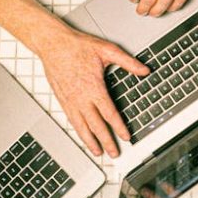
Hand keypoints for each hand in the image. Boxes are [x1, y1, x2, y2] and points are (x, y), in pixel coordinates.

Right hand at [40, 25, 149, 157]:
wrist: (52, 44)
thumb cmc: (77, 46)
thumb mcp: (107, 50)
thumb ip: (128, 62)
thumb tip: (145, 70)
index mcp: (94, 88)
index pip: (109, 113)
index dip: (118, 127)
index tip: (126, 137)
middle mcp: (81, 98)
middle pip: (96, 125)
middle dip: (106, 141)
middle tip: (114, 153)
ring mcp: (70, 100)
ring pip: (81, 126)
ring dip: (90, 141)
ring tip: (98, 152)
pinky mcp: (62, 99)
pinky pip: (71, 120)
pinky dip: (78, 131)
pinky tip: (83, 136)